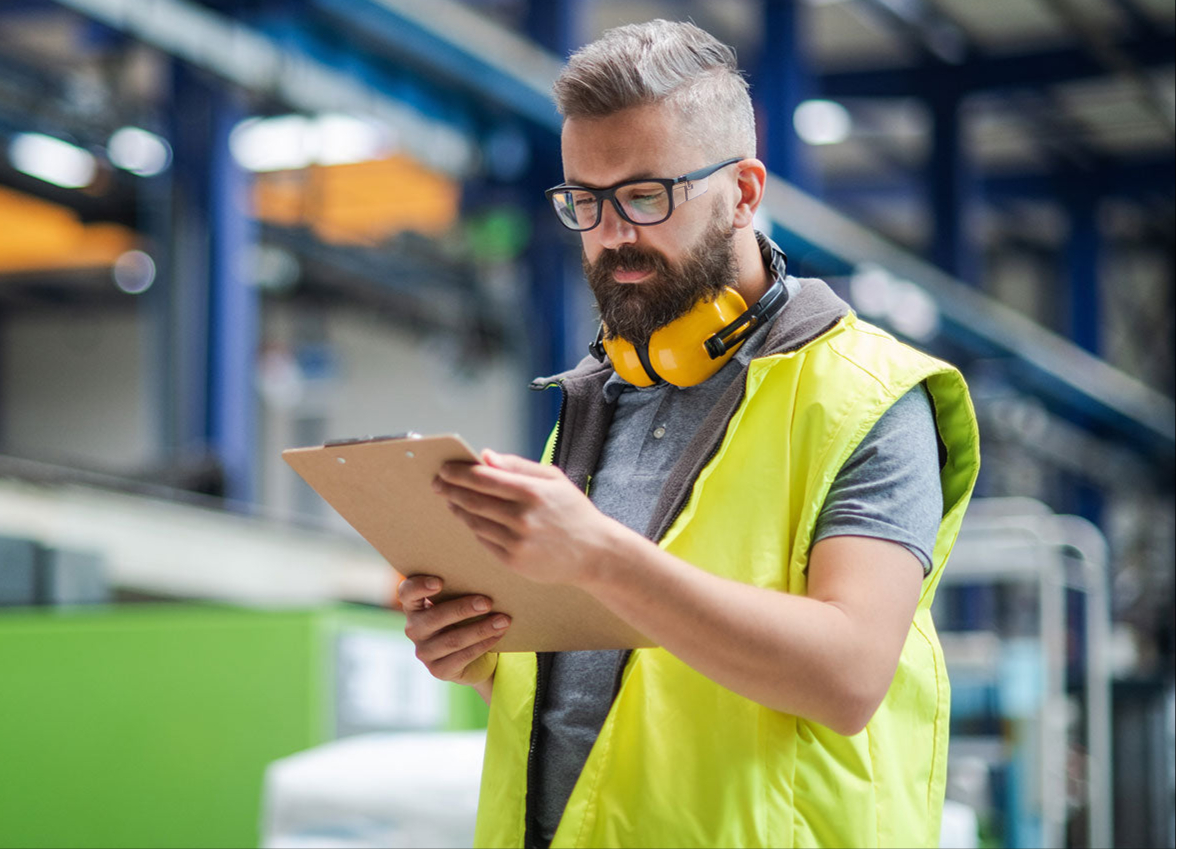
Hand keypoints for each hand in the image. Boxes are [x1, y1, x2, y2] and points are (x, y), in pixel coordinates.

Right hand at [398, 574, 509, 689]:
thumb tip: (486, 576)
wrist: (475, 658)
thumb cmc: (467, 619)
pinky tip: (498, 635)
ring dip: (481, 629)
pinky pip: (462, 657)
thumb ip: (462, 589)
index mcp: (415, 606)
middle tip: (488, 602)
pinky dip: (483, 644)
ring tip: (503, 620)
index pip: (407, 593)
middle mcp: (414, 629)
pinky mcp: (438, 670)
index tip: (440, 581)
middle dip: (462, 609)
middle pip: (434, 618)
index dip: (419, 586)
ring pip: (452, 640)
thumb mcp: (460, 602)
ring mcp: (424, 652)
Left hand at [433, 449, 621, 586]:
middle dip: (450, 489)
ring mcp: (516, 542)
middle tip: (438, 483)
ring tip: (451, 499)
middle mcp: (522, 517)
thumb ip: (518, 466)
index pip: (483, 478)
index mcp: (532, 491)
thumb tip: (485, 456)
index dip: (459, 472)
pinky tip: (470, 519)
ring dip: (458, 508)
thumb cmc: (573, 511)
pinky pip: (483, 541)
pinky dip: (473, 528)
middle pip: (472, 500)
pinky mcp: (513, 561)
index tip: (445, 468)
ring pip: (474, 522)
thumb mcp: (553, 479)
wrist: (594, 552)